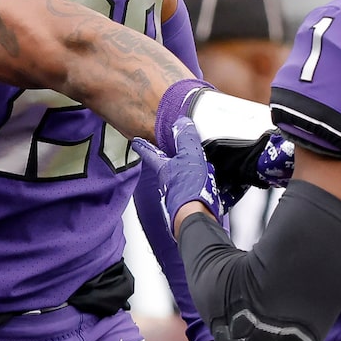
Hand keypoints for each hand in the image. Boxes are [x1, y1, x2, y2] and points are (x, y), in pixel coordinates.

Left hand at [143, 113, 221, 234]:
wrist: (196, 218)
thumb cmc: (189, 189)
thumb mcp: (189, 156)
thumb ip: (185, 139)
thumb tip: (181, 122)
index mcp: (164, 169)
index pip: (150, 153)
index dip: (143, 146)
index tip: (136, 141)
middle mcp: (167, 183)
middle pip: (165, 168)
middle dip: (167, 160)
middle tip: (167, 153)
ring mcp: (177, 196)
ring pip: (178, 180)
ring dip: (184, 174)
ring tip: (192, 167)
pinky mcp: (189, 205)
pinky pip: (192, 191)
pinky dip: (197, 186)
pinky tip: (204, 185)